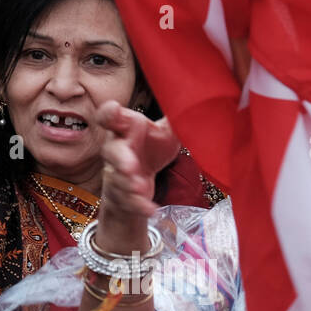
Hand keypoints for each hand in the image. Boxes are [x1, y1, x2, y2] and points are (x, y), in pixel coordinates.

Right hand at [95, 101, 180, 253]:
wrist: (140, 179)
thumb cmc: (152, 148)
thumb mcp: (167, 132)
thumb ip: (177, 120)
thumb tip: (200, 100)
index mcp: (125, 128)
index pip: (110, 116)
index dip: (109, 113)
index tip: (113, 110)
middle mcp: (117, 149)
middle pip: (112, 151)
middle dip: (120, 160)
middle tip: (131, 167)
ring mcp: (117, 173)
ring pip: (118, 179)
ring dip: (128, 185)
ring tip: (140, 190)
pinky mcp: (123, 194)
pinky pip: (128, 201)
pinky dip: (140, 206)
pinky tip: (151, 209)